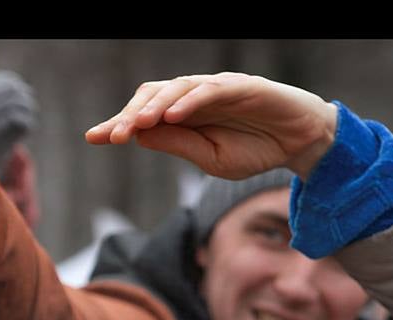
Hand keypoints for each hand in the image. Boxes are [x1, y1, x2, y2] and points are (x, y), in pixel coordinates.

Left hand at [84, 72, 337, 179]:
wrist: (299, 143)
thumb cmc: (254, 149)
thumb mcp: (209, 159)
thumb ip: (176, 144)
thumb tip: (139, 136)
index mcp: (183, 117)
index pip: (144, 116)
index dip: (119, 124)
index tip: (93, 138)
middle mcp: (194, 99)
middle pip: (152, 97)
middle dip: (129, 116)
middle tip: (112, 136)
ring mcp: (217, 89)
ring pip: (177, 89)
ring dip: (154, 106)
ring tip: (136, 125)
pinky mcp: (241, 86)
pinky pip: (211, 90)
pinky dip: (190, 101)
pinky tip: (172, 115)